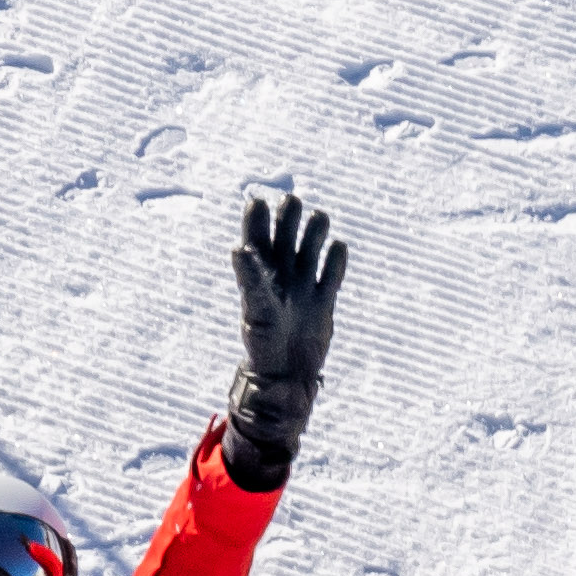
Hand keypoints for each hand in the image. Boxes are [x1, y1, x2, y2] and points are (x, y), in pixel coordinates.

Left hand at [221, 189, 343, 483]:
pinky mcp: (324, 296)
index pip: (256, 229)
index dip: (259, 212)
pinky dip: (337, 256)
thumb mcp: (255, 305)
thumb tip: (238, 247)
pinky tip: (336, 252)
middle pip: (287, 227)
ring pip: (313, 239)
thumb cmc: (263, 341)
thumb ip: (250, 275)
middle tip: (293, 206)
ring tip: (318, 225)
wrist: (287, 374)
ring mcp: (304, 281)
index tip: (260, 201)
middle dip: (291, 213)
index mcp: (258, 268)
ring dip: (316, 228)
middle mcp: (281, 269)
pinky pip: (334, 267)